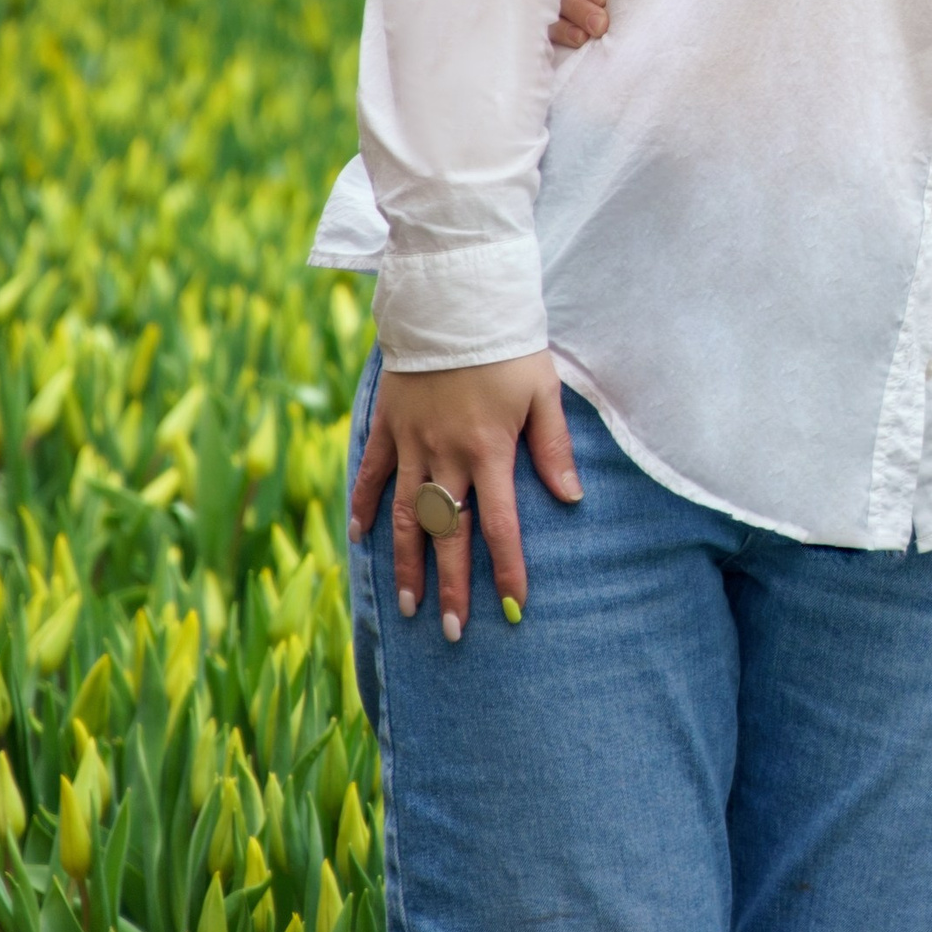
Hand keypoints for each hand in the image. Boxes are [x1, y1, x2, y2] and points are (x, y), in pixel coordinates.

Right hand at [349, 355, 581, 638]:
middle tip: (451, 632)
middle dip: (451, 586)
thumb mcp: (543, 391)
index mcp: (489, 449)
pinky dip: (363, 504)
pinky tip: (361, 538)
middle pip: (448, 534)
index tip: (513, 608)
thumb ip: (553, 448)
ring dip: (407, 564)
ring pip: (405, 515)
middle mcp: (446, 454)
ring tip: (409, 607)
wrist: (454, 299)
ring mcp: (411, 441)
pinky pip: (371, 471)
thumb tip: (571, 499)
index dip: (507, 569)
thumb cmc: (508, 344)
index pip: (500, 525)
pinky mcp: (388, 424)